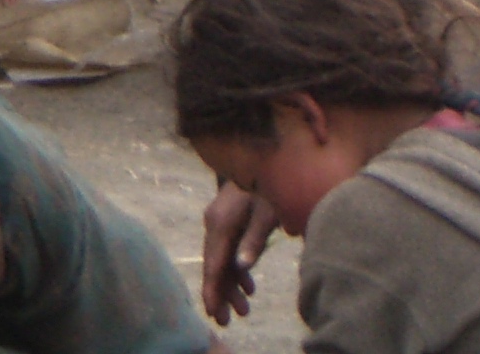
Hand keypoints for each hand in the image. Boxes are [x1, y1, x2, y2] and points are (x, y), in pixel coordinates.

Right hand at [200, 183, 277, 324]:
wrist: (260, 158)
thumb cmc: (266, 185)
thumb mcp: (266, 214)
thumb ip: (253, 241)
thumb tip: (241, 267)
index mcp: (221, 222)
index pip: (214, 263)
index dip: (214, 290)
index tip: (213, 312)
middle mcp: (214, 223)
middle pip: (214, 265)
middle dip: (222, 294)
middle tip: (228, 320)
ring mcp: (218, 221)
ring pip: (220, 260)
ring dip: (231, 285)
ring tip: (244, 311)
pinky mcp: (226, 221)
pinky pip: (226, 251)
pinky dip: (236, 270)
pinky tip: (249, 287)